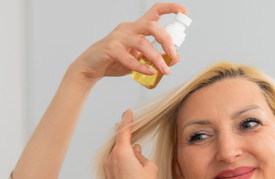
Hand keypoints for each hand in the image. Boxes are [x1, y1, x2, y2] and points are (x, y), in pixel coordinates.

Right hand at [71, 3, 187, 81]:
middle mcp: (128, 28)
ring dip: (156, 58)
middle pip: (151, 26)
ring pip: (142, 43)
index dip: (171, 8)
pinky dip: (141, 66)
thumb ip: (153, 57)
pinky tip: (149, 72)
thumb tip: (175, 58)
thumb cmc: (114, 61)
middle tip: (174, 55)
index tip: (184, 12)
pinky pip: (129, 58)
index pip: (155, 11)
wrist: (90, 68)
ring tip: (164, 70)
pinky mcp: (110, 49)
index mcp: (136, 27)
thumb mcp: (137, 59)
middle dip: (166, 40)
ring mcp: (118, 38)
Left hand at [103, 110, 157, 178]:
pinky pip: (115, 163)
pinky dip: (123, 162)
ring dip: (127, 153)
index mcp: (122, 152)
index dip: (127, 120)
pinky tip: (132, 170)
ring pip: (118, 153)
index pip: (124, 130)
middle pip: (119, 142)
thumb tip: (134, 151)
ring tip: (139, 163)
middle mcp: (111, 158)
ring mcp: (107, 168)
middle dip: (128, 139)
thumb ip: (141, 155)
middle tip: (135, 135)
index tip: (128, 112)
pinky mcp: (107, 177)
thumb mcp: (150, 168)